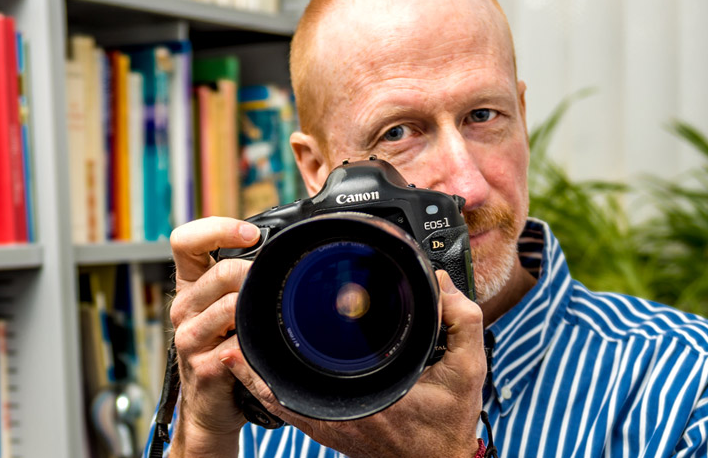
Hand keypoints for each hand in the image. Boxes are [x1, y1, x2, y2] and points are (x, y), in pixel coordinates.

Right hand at [166, 217, 261, 457]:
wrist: (209, 409)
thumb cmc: (225, 353)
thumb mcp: (225, 310)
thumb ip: (240, 280)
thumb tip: (280, 250)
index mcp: (189, 287)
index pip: (184, 240)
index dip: (217, 228)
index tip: (250, 234)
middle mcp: (183, 308)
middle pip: (220, 271)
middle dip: (255, 273)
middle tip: (275, 284)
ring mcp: (189, 338)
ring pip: (231, 305)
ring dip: (257, 308)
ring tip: (269, 317)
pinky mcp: (204, 365)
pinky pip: (238, 344)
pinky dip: (256, 343)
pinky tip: (262, 347)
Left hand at [220, 269, 485, 457]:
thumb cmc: (445, 426)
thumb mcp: (467, 372)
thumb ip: (462, 321)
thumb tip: (441, 283)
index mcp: (366, 396)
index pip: (314, 361)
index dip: (289, 333)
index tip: (272, 305)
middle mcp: (336, 411)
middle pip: (279, 375)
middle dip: (261, 340)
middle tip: (245, 306)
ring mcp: (325, 421)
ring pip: (272, 390)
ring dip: (255, 362)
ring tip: (240, 328)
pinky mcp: (322, 425)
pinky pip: (281, 401)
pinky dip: (263, 381)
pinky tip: (251, 361)